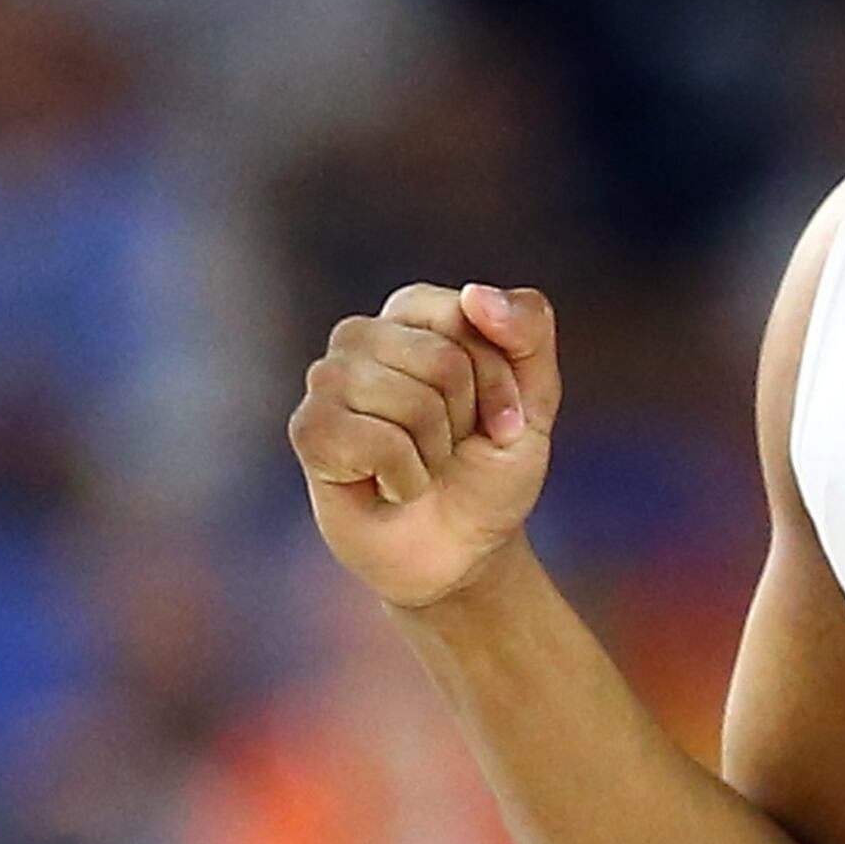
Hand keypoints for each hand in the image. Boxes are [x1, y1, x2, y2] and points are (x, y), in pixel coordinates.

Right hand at [288, 283, 558, 608]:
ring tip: (420, 466)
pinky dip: (404, 478)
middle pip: (443, 361)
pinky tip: (390, 487)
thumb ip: (528, 330)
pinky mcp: (308, 431)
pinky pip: (378, 442)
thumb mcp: (536, 397)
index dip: (499, 380)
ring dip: (436, 452)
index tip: (502, 420)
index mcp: (413, 311)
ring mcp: (327, 381)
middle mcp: (361, 336)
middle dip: (468, 420)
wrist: (464, 549)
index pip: (468, 314)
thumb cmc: (491, 468)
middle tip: (451, 448)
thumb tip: (476, 294)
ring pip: (412, 403)